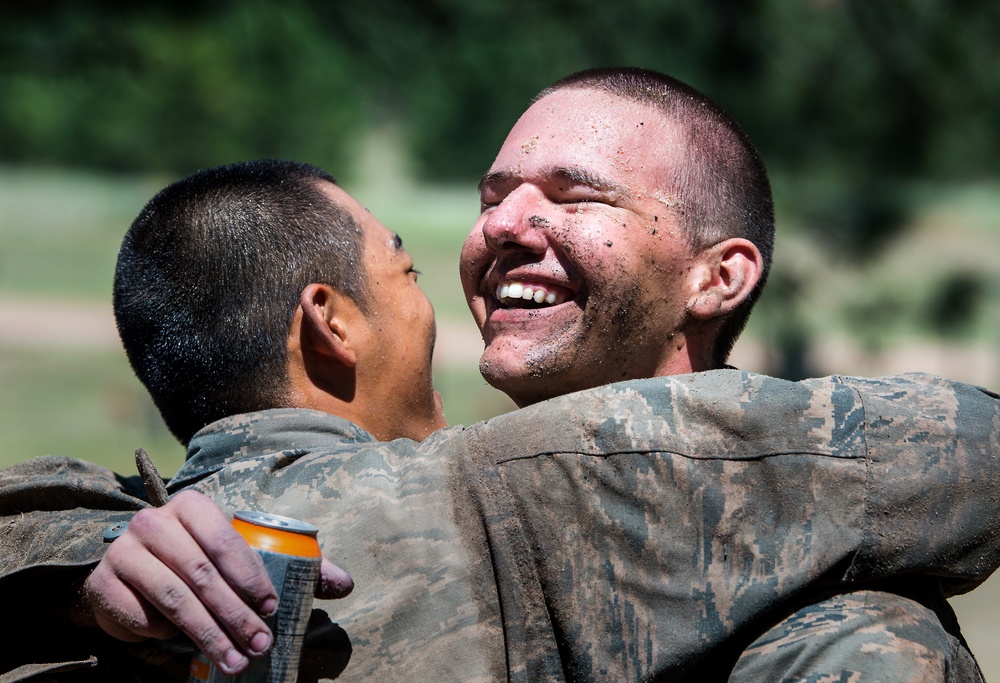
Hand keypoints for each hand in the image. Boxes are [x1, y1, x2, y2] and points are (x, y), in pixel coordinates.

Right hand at [83, 490, 352, 675]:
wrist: (129, 573)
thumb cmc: (197, 560)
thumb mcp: (240, 555)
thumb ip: (295, 564)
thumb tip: (346, 583)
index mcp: (191, 506)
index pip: (227, 541)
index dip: (252, 578)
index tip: (272, 609)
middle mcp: (154, 521)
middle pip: (203, 576)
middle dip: (236, 616)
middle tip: (260, 644)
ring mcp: (124, 551)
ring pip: (175, 600)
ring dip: (209, 636)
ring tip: (236, 660)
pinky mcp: (104, 583)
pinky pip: (142, 616)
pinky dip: (165, 635)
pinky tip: (184, 646)